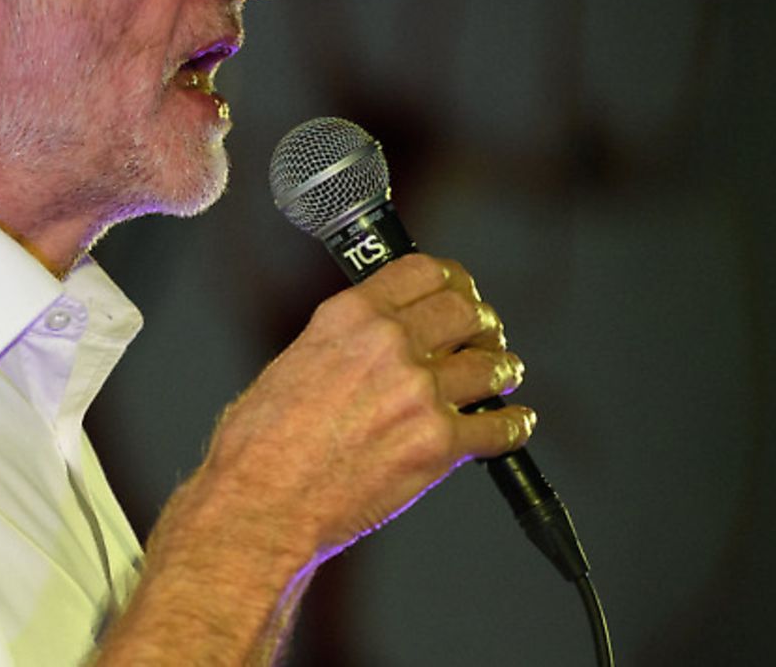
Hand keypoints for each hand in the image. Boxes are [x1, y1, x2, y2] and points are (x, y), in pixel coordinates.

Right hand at [191, 253, 533, 560]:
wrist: (263, 503)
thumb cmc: (261, 444)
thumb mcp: (296, 360)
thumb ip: (346, 341)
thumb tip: (377, 343)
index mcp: (349, 316)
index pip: (423, 272)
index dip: (453, 280)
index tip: (461, 291)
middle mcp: (389, 344)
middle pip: (466, 311)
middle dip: (483, 323)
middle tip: (486, 337)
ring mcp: (419, 393)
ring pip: (491, 365)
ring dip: (503, 370)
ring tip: (503, 376)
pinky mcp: (439, 445)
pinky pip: (500, 427)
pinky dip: (513, 425)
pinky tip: (514, 423)